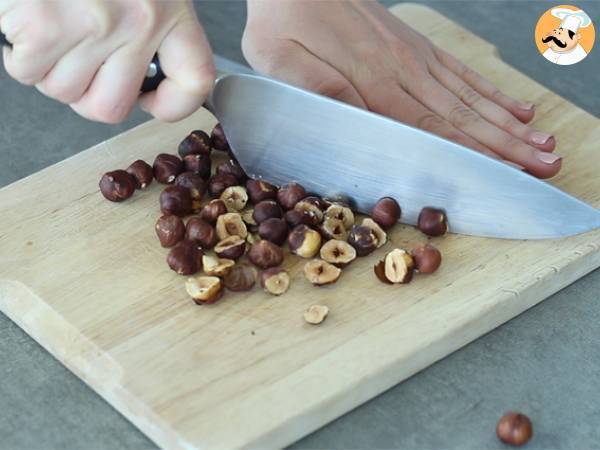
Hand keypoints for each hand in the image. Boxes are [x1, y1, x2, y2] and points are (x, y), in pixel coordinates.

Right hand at [0, 0, 213, 122]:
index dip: (171, 104)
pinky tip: (29, 20)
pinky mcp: (45, 23)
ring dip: (49, 68)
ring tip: (52, 27)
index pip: (195, 80)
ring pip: (64, 92)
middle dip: (84, 92)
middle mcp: (139, 20)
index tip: (148, 99)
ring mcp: (93, 24)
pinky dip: (19, 52)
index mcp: (171, 9)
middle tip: (76, 60)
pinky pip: (27, 72)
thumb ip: (152, 28)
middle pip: (110, 108)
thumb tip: (143, 87)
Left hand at [243, 0, 560, 177]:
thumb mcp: (280, 60)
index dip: (472, 153)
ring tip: (542, 142)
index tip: (507, 173)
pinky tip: (515, 106)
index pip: (433, 127)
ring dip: (509, 123)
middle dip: (507, 145)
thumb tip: (358, 120)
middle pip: (464, 116)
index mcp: (371, 83)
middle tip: (546, 166)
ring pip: (470, 96)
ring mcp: (413, 56)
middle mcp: (402, 71)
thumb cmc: (282, 18)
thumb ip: (318, 89)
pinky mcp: (414, 44)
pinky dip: (491, 92)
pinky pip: (460, 71)